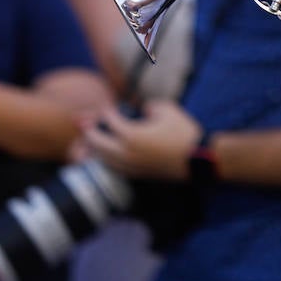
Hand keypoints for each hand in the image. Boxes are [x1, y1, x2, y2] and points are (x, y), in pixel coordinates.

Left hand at [80, 101, 201, 180]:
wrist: (197, 160)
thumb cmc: (184, 132)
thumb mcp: (168, 110)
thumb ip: (150, 107)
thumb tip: (143, 111)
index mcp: (131, 134)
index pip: (109, 121)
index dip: (106, 113)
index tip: (108, 108)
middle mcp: (125, 152)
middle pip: (96, 141)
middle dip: (89, 130)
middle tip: (82, 122)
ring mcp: (129, 165)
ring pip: (100, 157)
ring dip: (92, 147)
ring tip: (87, 140)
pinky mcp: (135, 174)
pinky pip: (111, 167)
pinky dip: (103, 159)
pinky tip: (104, 155)